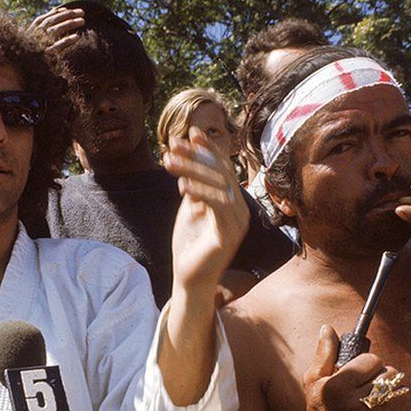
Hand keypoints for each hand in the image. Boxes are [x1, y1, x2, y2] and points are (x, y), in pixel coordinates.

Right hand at [29, 7, 84, 52]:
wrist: (23, 66)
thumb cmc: (32, 49)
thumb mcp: (35, 34)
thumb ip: (46, 21)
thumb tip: (60, 10)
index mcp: (34, 28)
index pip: (49, 17)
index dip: (61, 12)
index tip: (73, 10)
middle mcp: (36, 34)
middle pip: (53, 21)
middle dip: (68, 15)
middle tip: (82, 13)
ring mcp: (40, 44)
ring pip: (56, 30)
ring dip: (70, 24)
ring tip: (82, 21)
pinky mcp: (46, 55)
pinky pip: (58, 46)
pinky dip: (67, 40)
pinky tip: (77, 37)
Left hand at [164, 126, 249, 293]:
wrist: (189, 278)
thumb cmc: (190, 244)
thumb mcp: (191, 207)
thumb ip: (195, 184)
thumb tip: (190, 155)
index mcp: (233, 202)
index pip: (222, 168)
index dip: (207, 149)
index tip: (189, 133)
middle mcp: (240, 210)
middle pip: (220, 173)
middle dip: (196, 155)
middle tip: (174, 143)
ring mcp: (238, 223)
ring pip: (218, 186)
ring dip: (192, 170)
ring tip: (169, 161)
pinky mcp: (229, 235)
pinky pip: (217, 206)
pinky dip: (200, 192)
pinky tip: (181, 185)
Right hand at [298, 325, 410, 410]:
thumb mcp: (314, 382)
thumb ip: (324, 354)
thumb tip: (328, 328)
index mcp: (336, 388)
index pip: (372, 360)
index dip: (369, 365)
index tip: (361, 374)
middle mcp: (356, 404)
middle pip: (391, 374)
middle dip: (383, 377)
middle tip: (371, 386)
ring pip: (404, 391)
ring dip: (395, 392)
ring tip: (381, 398)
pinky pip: (408, 410)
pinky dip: (400, 409)